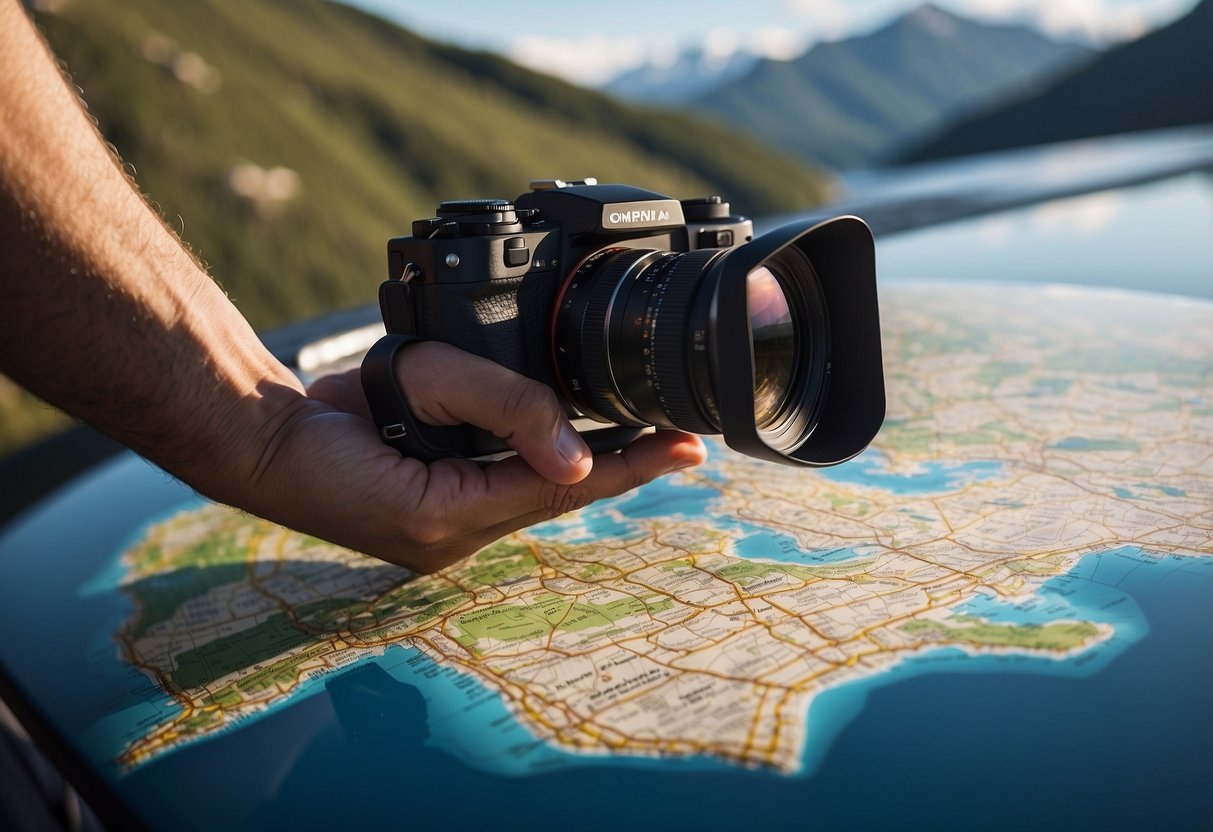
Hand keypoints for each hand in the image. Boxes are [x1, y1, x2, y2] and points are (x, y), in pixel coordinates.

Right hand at [239, 342, 705, 572]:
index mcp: (451, 516)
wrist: (266, 444)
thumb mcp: (421, 385)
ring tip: (647, 435)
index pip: (562, 486)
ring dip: (586, 463)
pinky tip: (572, 438)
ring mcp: (447, 526)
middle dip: (622, 467)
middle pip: (559, 494)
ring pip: (536, 488)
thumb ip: (502, 408)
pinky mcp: (438, 505)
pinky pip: (506, 482)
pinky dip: (541, 459)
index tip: (687, 448)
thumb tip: (578, 458)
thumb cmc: (330, 420)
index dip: (631, 467)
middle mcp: (457, 534)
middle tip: (684, 438)